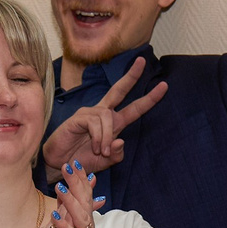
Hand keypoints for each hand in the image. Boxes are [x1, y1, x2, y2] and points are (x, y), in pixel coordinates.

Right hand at [43, 59, 167, 171]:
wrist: (62, 166)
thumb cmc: (83, 160)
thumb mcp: (107, 162)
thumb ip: (117, 155)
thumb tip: (120, 140)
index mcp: (114, 123)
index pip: (134, 108)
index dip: (149, 98)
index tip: (164, 86)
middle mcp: (103, 114)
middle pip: (119, 90)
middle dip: (131, 76)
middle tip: (142, 61)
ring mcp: (90, 114)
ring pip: (108, 117)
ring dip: (107, 137)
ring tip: (101, 152)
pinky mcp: (79, 117)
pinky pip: (95, 123)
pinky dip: (98, 137)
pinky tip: (94, 147)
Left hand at [52, 162, 101, 227]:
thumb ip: (73, 217)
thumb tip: (71, 203)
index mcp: (84, 224)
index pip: (83, 197)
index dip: (79, 179)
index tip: (73, 162)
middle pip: (84, 202)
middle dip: (77, 183)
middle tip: (69, 165)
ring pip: (80, 217)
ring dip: (70, 201)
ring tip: (61, 187)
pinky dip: (64, 227)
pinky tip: (56, 218)